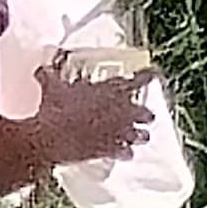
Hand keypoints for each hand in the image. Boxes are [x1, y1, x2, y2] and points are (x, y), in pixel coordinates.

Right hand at [32, 55, 152, 167]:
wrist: (52, 138)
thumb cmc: (54, 107)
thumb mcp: (52, 83)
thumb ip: (54, 69)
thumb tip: (53, 54)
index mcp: (113, 90)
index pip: (142, 79)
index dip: (150, 75)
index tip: (154, 72)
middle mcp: (124, 111)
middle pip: (147, 113)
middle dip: (144, 114)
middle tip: (140, 114)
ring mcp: (121, 133)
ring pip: (142, 136)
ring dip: (138, 135)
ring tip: (134, 136)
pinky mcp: (113, 151)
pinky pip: (128, 153)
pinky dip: (125, 152)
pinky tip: (123, 153)